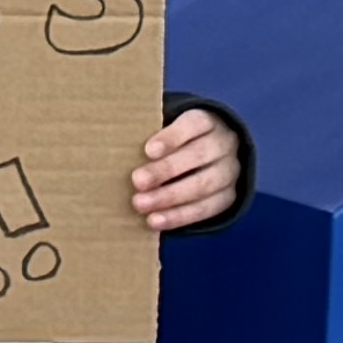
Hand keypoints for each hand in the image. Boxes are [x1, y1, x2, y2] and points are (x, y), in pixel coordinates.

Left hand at [128, 106, 245, 231]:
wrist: (211, 158)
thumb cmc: (177, 141)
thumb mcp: (168, 129)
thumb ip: (150, 134)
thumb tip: (113, 141)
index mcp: (208, 121)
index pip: (195, 123)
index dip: (172, 137)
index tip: (148, 150)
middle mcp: (224, 144)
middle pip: (198, 155)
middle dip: (166, 170)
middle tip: (137, 181)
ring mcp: (229, 171)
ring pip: (203, 185)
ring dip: (169, 197)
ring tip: (140, 204)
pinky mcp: (228, 196)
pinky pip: (206, 209)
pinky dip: (179, 216)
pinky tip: (155, 221)